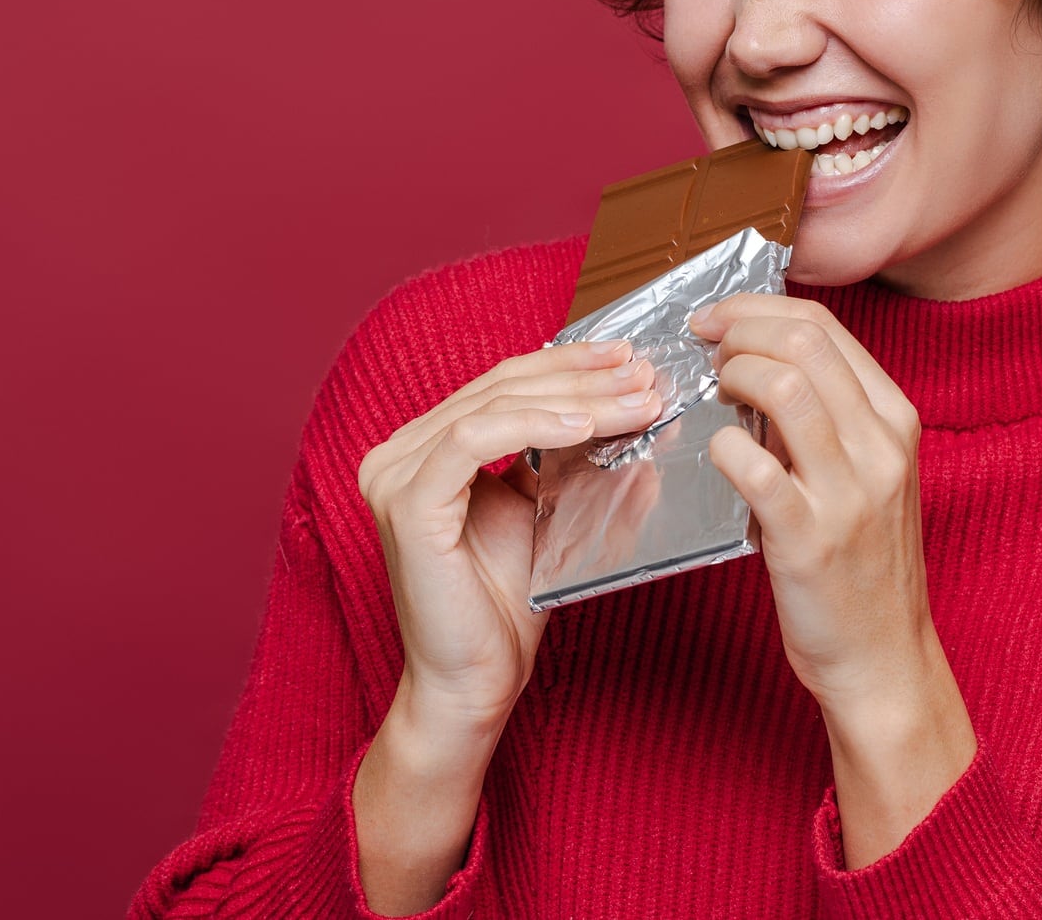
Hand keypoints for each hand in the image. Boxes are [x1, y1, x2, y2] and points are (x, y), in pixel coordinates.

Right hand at [355, 338, 662, 731]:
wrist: (476, 681)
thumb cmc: (507, 606)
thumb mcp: (549, 513)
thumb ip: (576, 462)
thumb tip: (641, 413)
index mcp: (427, 448)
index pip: (505, 383)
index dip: (569, 364)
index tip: (630, 360)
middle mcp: (400, 453)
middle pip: (503, 387)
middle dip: (583, 377)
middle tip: (644, 374)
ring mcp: (396, 475)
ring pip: (496, 406)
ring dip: (576, 398)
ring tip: (636, 401)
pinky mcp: (408, 504)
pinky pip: (474, 440)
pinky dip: (535, 425)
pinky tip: (586, 427)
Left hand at [688, 294, 977, 865]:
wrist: (883, 658)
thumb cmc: (863, 566)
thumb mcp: (867, 476)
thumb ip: (828, 419)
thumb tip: (756, 361)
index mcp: (896, 421)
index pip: (826, 326)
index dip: (758, 309)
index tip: (718, 319)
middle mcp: (880, 446)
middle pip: (804, 340)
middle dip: (737, 328)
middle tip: (703, 345)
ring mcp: (849, 492)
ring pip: (785, 386)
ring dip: (730, 374)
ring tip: (710, 393)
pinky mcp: (810, 538)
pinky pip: (754, 465)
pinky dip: (723, 444)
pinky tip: (716, 452)